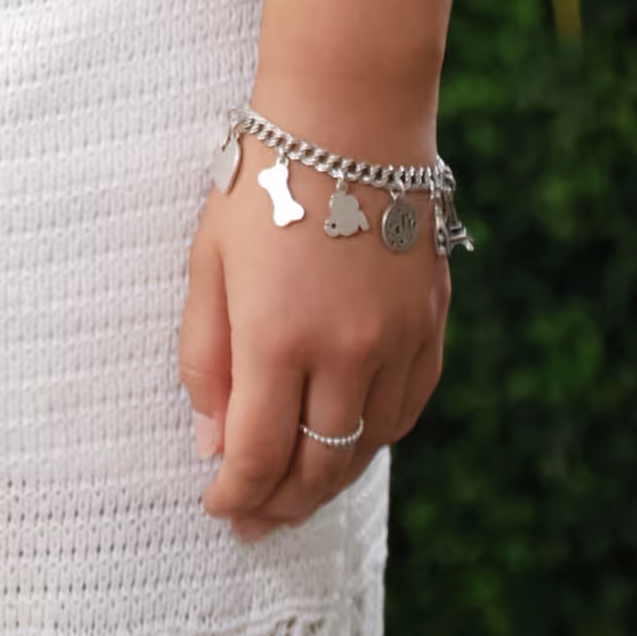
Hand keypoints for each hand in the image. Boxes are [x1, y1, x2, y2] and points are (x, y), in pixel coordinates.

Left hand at [177, 138, 450, 540]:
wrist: (350, 114)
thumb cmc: (262, 179)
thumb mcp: (209, 261)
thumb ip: (205, 358)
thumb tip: (212, 444)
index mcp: (277, 337)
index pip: (257, 455)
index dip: (235, 495)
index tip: (217, 509)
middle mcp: (345, 352)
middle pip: (317, 466)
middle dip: (281, 504)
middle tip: (256, 521)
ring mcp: (397, 341)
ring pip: (367, 446)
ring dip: (330, 479)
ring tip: (298, 491)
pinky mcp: (431, 323)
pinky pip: (407, 408)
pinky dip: (376, 437)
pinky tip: (350, 441)